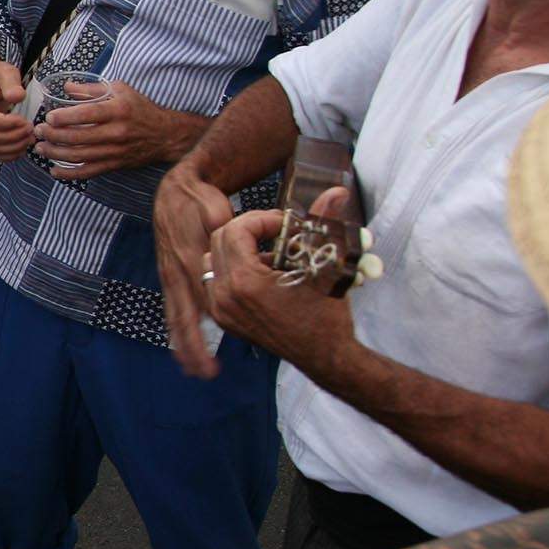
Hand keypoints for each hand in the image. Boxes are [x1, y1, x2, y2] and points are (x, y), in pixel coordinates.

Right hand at [0, 51, 32, 161]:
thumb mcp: (5, 72)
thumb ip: (11, 83)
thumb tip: (17, 97)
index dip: (7, 124)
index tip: (24, 121)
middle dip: (12, 137)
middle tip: (30, 130)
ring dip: (12, 147)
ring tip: (29, 139)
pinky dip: (7, 155)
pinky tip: (21, 148)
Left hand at [34, 78, 199, 177]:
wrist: (165, 135)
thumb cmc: (139, 108)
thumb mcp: (121, 90)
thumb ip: (92, 89)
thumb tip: (66, 87)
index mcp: (117, 110)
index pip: (86, 115)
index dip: (65, 117)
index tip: (49, 118)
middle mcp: (116, 132)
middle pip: (78, 137)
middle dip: (53, 135)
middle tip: (38, 131)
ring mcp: (114, 151)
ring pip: (79, 156)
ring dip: (55, 153)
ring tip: (40, 147)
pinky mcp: (113, 164)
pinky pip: (88, 172)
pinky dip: (68, 174)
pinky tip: (54, 170)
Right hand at [156, 164, 236, 379]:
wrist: (175, 192)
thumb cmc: (200, 201)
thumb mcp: (213, 209)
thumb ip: (218, 225)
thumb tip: (222, 234)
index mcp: (189, 260)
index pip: (200, 301)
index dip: (208, 327)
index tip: (216, 348)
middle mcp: (177, 274)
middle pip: (183, 318)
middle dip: (193, 348)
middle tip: (206, 374)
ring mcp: (171, 278)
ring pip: (175, 318)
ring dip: (184, 345)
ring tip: (194, 370)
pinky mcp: (170, 278)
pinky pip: (172, 310)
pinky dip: (178, 332)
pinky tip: (183, 349)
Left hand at [203, 207, 356, 376]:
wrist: (326, 357)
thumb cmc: (329, 315)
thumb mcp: (327, 265)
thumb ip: (325, 224)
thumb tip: (336, 191)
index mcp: (244, 282)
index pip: (235, 229)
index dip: (262, 219)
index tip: (286, 224)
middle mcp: (224, 296)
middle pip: (220, 240)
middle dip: (250, 229)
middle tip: (279, 233)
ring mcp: (221, 310)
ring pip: (213, 259)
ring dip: (239, 249)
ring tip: (272, 253)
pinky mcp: (224, 319)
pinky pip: (215, 282)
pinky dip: (234, 270)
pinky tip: (265, 273)